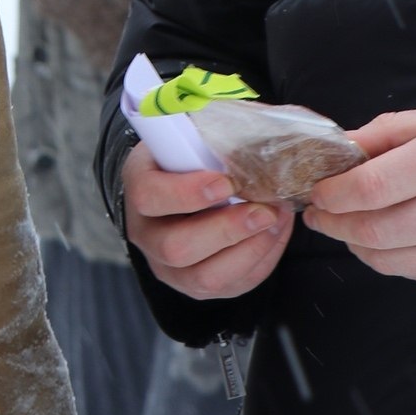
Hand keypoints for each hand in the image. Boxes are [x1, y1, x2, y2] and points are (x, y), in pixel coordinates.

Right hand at [123, 142, 294, 299]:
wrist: (180, 183)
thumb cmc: (189, 154)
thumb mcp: (189, 134)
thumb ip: (211, 132)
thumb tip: (252, 128)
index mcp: (139, 186)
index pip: (150, 196)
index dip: (187, 193)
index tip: (226, 182)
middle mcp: (147, 234)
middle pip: (176, 247)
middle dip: (227, 230)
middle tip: (264, 210)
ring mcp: (168, 267)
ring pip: (204, 278)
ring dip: (248, 251)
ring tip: (276, 222)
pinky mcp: (195, 285)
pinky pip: (230, 286)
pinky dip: (260, 261)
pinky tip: (276, 234)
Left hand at [304, 102, 415, 290]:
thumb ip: (392, 131)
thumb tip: (344, 147)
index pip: (368, 188)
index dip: (332, 194)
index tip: (317, 190)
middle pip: (371, 231)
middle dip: (334, 224)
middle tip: (319, 214)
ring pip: (388, 261)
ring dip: (358, 246)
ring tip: (349, 228)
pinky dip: (393, 261)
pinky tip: (390, 242)